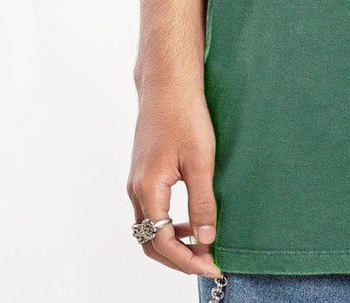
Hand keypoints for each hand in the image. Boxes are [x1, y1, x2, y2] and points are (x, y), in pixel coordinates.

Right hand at [127, 86, 222, 277]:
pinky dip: (168, 224)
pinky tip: (190, 219)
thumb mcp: (201, 160)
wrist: (168, 84)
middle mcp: (136, 189)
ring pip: (148, 228)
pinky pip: (150, 211)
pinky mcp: (143, 172)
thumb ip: (202, 201)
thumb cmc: (185, 115)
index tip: (213, 265)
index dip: (188, 259)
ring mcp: (136, 181)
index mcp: (148, 190)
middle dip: (178, 258)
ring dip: (172, 242)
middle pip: (150, 242)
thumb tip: (206, 238)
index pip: (163, 242)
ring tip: (201, 245)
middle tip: (208, 262)